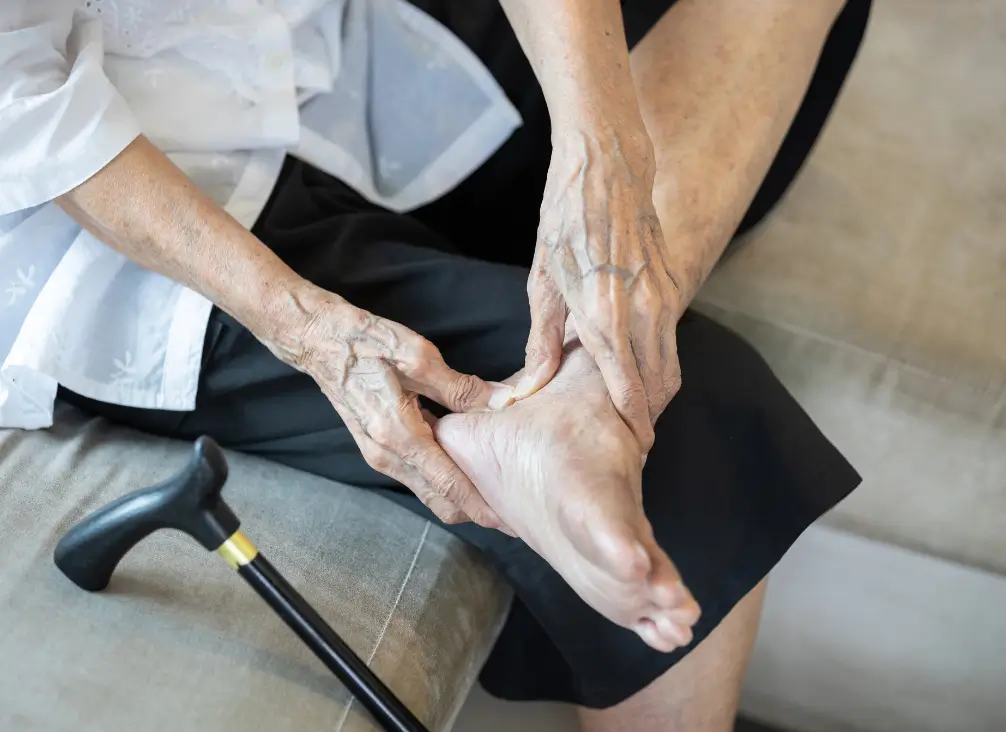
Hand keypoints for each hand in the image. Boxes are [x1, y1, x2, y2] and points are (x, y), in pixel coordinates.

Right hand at [272, 286, 513, 529]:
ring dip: (458, 495)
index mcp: (398, 435)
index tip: (507, 519)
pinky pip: (416, 474)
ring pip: (427, 490)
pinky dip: (442, 479)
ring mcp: (379, 454)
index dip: (479, 505)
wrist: (319, 340)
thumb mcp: (416, 356)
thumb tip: (500, 402)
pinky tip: (466, 465)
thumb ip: (459, 387)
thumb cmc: (364, 342)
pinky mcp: (377, 447)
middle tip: (511, 511)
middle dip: (473, 510)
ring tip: (495, 490)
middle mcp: (387, 454)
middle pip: (438, 499)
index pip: (447, 483)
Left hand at [518, 128, 682, 451]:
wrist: (604, 160)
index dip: (632, 425)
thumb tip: (532, 388)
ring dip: (657, 391)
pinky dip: (660, 359)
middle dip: (649, 416)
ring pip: (672, 363)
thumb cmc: (563, 216)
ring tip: (633, 412)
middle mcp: (643, 309)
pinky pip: (672, 335)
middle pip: (661, 385)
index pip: (629, 390)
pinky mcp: (673, 281)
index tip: (628, 448)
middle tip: (630, 440)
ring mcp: (665, 294)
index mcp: (604, 314)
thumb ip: (542, 340)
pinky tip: (638, 368)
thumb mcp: (542, 280)